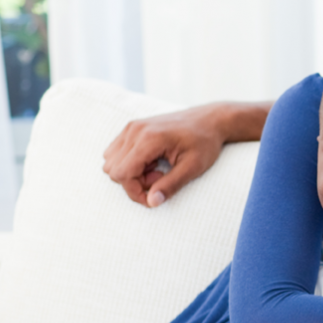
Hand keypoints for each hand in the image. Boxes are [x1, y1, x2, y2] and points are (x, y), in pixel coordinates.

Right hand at [102, 105, 228, 206]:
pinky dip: (130, 162)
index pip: (122, 173)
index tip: (155, 196)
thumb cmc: (205, 142)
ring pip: (111, 161)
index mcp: (149, 139)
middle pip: (113, 170)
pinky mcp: (132, 128)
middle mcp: (135, 130)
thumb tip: (152, 203)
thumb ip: (171, 185)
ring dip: (131, 173)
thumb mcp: (193, 167)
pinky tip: (152, 161)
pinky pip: (116, 152)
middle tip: (161, 177)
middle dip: (134, 182)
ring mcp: (131, 127)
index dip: (135, 192)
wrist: (210, 120)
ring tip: (157, 169)